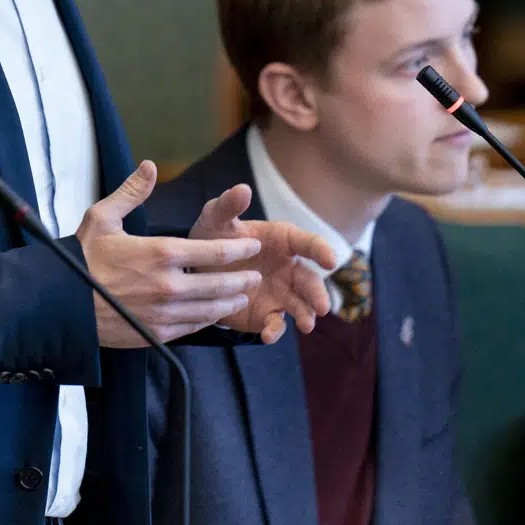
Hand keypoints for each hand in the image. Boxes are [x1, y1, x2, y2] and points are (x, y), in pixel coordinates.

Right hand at [77, 161, 265, 347]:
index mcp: (161, 252)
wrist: (59, 303)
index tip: (252, 246)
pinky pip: (193, 328)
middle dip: (242, 279)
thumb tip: (149, 166)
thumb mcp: (102, 218)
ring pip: (211, 309)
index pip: (215, 250)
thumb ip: (131, 192)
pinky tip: (214, 315)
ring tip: (242, 297)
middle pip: (221, 283)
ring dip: (231, 302)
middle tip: (254, 275)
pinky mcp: (156, 334)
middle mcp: (169, 285)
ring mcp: (165, 313)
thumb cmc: (81, 258)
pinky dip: (208, 320)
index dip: (239, 249)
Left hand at [188, 183, 337, 342]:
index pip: (307, 244)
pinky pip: (276, 324)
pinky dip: (275, 331)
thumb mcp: (215, 219)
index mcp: (282, 240)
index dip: (321, 250)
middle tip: (321, 306)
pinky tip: (268, 336)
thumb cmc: (212, 237)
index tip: (330, 260)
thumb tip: (242, 189)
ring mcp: (279, 292)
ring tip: (307, 324)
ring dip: (306, 315)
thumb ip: (228, 205)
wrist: (194, 267)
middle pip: (309, 280)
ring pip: (300, 305)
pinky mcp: (266, 313)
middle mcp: (287, 267)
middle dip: (318, 293)